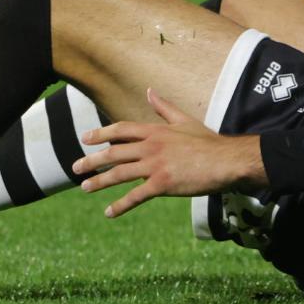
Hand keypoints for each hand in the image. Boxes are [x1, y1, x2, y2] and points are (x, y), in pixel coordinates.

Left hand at [76, 89, 265, 217]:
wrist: (227, 161)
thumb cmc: (209, 142)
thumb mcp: (185, 120)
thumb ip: (164, 108)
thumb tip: (150, 91)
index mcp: (156, 131)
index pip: (121, 130)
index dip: (101, 133)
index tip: (85, 138)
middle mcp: (151, 147)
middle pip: (114, 153)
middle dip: (92, 161)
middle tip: (76, 167)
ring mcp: (155, 166)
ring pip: (119, 174)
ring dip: (99, 182)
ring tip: (85, 188)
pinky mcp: (162, 184)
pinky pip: (135, 196)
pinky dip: (120, 205)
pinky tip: (109, 212)